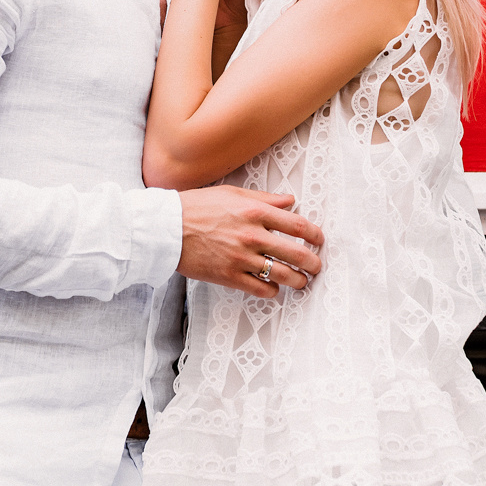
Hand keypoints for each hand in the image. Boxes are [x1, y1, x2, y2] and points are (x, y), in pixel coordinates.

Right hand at [177, 186, 324, 298]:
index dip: (314, 234)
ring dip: (298, 280)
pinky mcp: (230, 277)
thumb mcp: (232, 194)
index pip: (297, 225)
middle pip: (296, 253)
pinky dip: (272, 291)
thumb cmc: (196, 207)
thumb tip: (290, 201)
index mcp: (254, 212)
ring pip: (282, 275)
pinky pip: (261, 289)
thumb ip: (264, 199)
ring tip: (302, 281)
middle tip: (316, 266)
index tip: (319, 240)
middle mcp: (252, 235)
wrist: (166, 229)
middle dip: (312, 262)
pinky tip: (273, 288)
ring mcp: (241, 258)